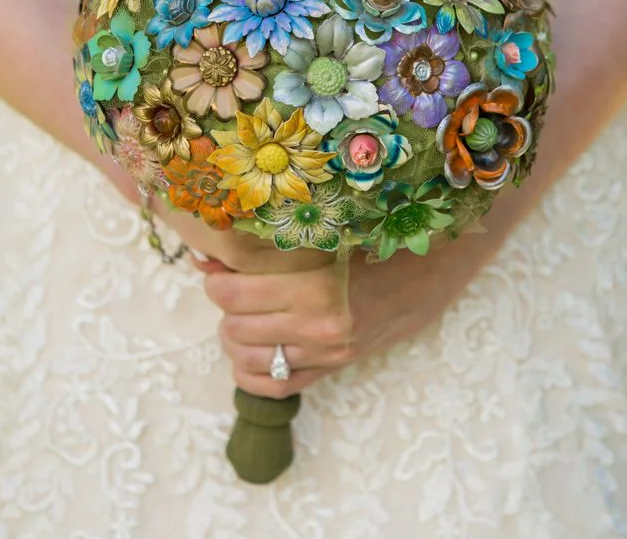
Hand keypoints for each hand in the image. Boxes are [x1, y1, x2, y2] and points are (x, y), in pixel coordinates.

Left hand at [201, 230, 499, 395]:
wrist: (424, 276)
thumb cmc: (370, 245)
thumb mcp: (319, 238)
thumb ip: (264, 249)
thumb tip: (203, 256)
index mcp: (315, 287)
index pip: (234, 293)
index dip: (214, 280)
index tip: (217, 267)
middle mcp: (319, 327)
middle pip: (235, 327)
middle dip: (222, 309)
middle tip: (226, 290)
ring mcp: (326, 354)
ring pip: (249, 360)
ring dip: (233, 340)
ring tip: (238, 318)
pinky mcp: (332, 370)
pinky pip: (276, 388)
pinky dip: (251, 375)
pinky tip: (250, 354)